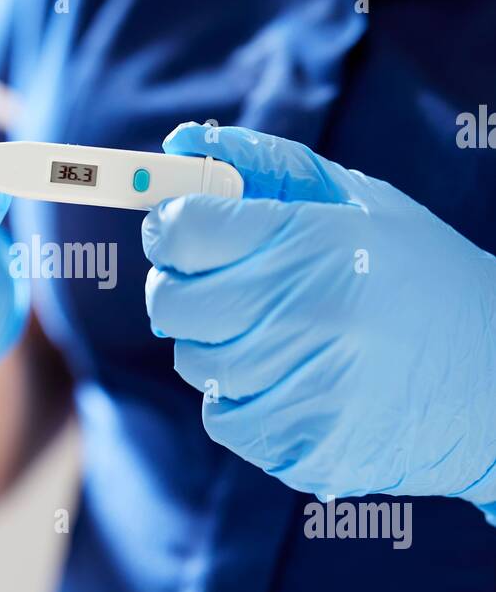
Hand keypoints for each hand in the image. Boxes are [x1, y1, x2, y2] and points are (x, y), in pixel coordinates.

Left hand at [143, 123, 495, 508]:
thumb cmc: (421, 277)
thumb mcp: (358, 202)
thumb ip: (267, 165)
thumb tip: (178, 142)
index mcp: (322, 241)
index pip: (188, 230)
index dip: (171, 226)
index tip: (181, 230)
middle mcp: (314, 314)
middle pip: (175, 303)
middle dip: (180, 289)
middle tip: (216, 284)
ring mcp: (313, 388)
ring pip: (195, 364)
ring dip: (216, 346)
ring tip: (275, 333)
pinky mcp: (312, 448)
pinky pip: (228, 421)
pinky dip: (242, 401)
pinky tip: (292, 381)